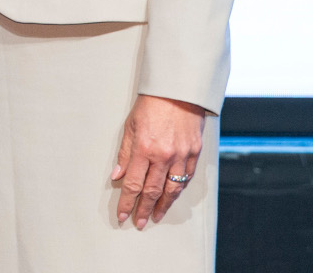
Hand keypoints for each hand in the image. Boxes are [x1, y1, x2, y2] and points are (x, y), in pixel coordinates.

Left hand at [113, 94, 205, 228]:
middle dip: (144, 209)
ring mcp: (181, 155)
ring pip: (172, 189)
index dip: (128, 202)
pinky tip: (171, 196)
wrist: (179, 90)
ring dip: (162, 205)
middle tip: (140, 223)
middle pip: (152, 191)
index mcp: (144, 148)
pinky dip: (178, 189)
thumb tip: (117, 176)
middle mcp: (164, 155)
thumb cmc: (152, 104)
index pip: (134, 184)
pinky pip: (186, 177)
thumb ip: (125, 153)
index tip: (123, 215)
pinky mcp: (195, 152)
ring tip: (155, 215)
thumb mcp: (130, 125)